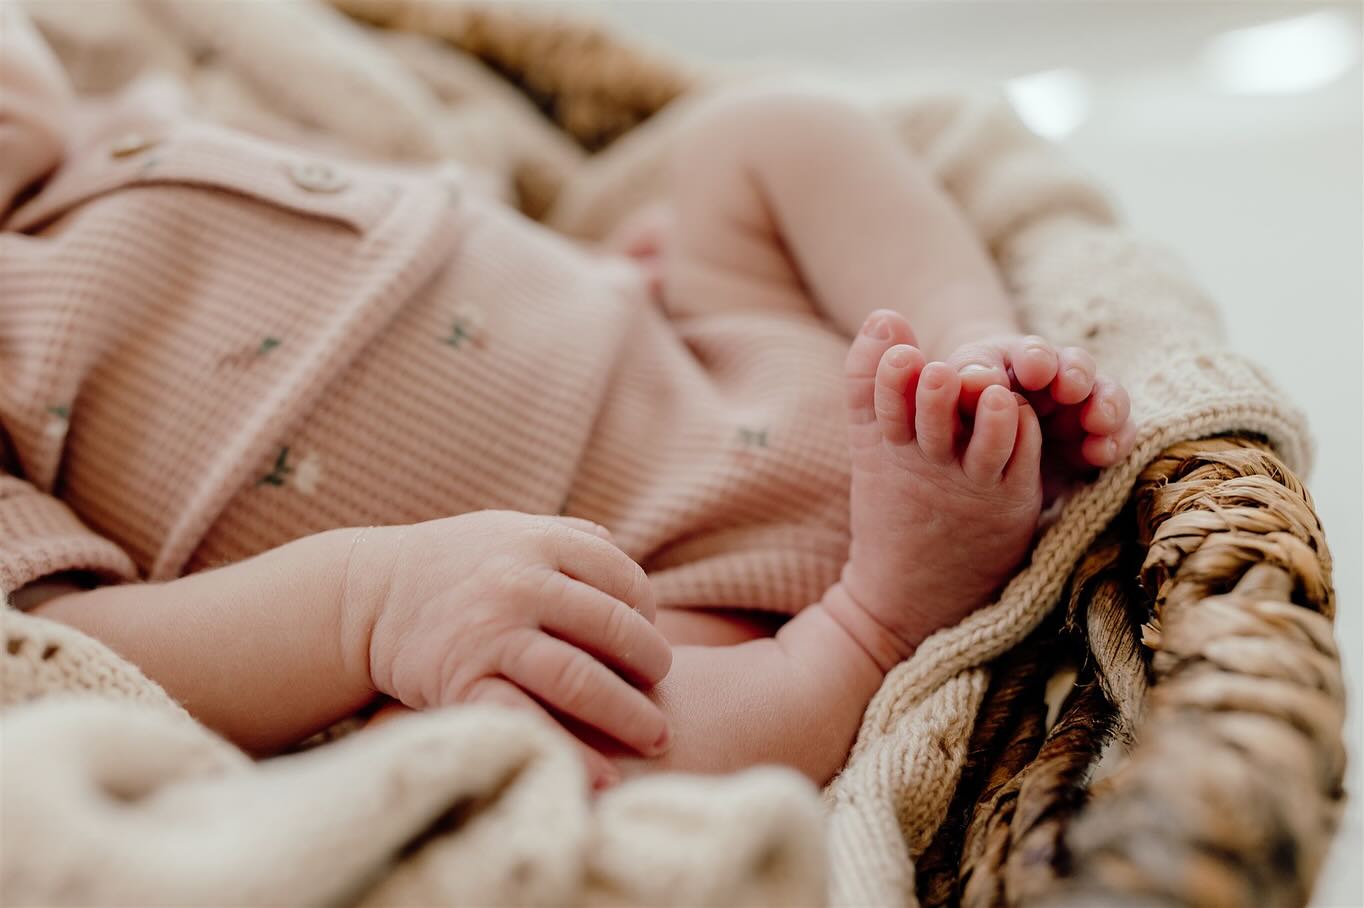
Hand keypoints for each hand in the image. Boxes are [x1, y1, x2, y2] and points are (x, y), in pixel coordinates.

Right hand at [343, 511, 671, 785]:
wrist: (366, 594)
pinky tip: (601, 777)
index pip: (625, 581)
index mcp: (540, 543)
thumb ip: (564, 537)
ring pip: (579, 678)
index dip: (647, 618)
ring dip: (628, 715)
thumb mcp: (507, 531)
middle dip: (650, 668)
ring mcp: (491, 634)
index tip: (648, 646)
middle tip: (662, 698)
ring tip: (655, 738)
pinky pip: (525, 719)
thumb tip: (617, 545)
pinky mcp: (461, 681)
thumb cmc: (452, 565)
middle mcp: (520, 584)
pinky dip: (569, 752)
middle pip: (613, 629)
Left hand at [941, 333, 1135, 495]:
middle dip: (1076, 376)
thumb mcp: (968, 379)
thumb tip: (975, 381)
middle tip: (1069, 389)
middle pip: (1079, 369)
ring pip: (1107, 400)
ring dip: (1106, 407)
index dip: (1037, 360)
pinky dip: (1114, 443)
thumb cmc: (974, 394)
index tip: (1032, 371)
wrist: (985, 432)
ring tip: (1097, 421)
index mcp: (1026, 361)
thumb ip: (971, 376)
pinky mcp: (1095, 441)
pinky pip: (1116, 438)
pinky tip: (1100, 454)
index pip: (1036, 354)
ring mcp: (1083, 409)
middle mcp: (1061, 379)